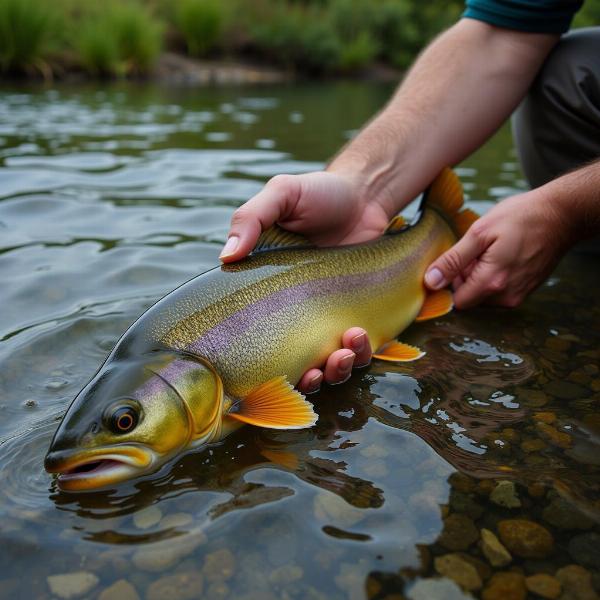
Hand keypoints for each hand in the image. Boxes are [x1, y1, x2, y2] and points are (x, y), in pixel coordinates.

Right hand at [220, 170, 387, 390]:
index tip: (267, 373)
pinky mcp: (361, 313)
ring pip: (332, 362)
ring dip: (337, 369)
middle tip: (315, 370)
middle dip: (307, 377)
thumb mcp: (281, 195)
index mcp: (269, 291)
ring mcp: (331, 315)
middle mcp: (299, 311)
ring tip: (344, 351)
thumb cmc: (318, 194)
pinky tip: (361, 335)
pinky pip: (361, 346)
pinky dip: (362, 352)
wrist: (365, 193)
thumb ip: (251, 218)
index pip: (256, 337)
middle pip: (298, 362)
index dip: (261, 364)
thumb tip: (225, 256)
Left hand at [424, 190, 567, 307]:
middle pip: (470, 299)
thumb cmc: (520, 218)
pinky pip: (499, 292)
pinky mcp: (526, 292)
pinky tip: (503, 256)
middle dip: (466, 278)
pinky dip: (494, 277)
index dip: (452, 282)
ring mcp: (518, 296)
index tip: (459, 261)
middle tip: (477, 251)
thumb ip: (453, 260)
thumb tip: (430, 282)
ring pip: (484, 296)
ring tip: (492, 251)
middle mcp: (506, 297)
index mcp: (492, 283)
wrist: (562, 215)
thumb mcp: (479, 232)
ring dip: (480, 277)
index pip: (456, 300)